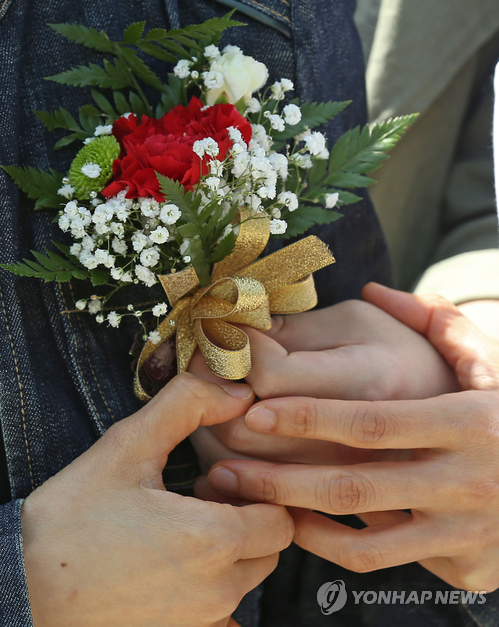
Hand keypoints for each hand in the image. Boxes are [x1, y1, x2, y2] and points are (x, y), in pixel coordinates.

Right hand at [22, 374, 293, 626]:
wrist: (24, 588)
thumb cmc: (71, 522)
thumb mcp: (126, 446)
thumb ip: (187, 405)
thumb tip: (237, 393)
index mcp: (213, 540)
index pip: (280, 517)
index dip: (254, 493)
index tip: (217, 483)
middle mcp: (216, 591)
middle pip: (269, 550)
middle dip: (247, 521)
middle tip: (201, 503)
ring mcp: (199, 622)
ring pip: (246, 581)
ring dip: (229, 555)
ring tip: (182, 532)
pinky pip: (223, 619)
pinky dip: (212, 591)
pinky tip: (175, 570)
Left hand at [208, 287, 498, 590]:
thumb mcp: (492, 363)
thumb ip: (439, 322)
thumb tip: (377, 289)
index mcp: (469, 422)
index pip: (374, 421)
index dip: (310, 417)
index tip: (257, 410)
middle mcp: (467, 480)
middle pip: (355, 484)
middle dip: (281, 478)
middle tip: (226, 470)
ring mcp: (464, 529)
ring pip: (363, 535)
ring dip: (297, 519)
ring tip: (249, 501)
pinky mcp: (462, 563)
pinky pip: (380, 561)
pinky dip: (332, 544)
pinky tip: (299, 522)